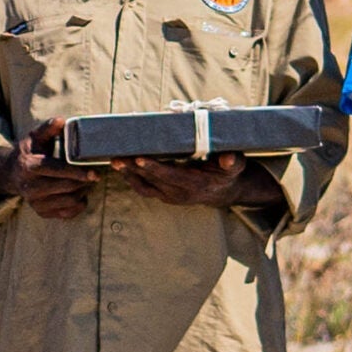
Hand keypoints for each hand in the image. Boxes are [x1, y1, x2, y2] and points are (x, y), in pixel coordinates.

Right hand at [0, 119, 101, 219]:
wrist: (12, 174)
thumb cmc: (29, 152)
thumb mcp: (35, 137)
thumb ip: (48, 128)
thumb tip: (61, 120)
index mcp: (29, 167)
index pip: (56, 171)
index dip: (77, 172)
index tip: (94, 172)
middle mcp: (30, 188)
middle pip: (66, 187)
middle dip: (84, 181)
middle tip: (95, 174)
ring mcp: (35, 202)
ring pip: (68, 200)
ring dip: (83, 192)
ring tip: (87, 182)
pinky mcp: (41, 212)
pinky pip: (67, 213)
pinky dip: (78, 205)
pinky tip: (80, 194)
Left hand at [116, 151, 250, 205]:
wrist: (224, 191)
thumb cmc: (228, 172)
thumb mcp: (236, 166)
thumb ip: (233, 161)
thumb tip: (229, 158)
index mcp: (196, 184)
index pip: (171, 176)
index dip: (155, 168)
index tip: (139, 158)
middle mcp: (180, 193)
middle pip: (153, 181)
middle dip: (134, 169)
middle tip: (118, 156)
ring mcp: (170, 196)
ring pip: (145, 187)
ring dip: (129, 175)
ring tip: (115, 161)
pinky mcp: (164, 194)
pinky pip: (144, 189)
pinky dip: (132, 179)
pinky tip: (122, 167)